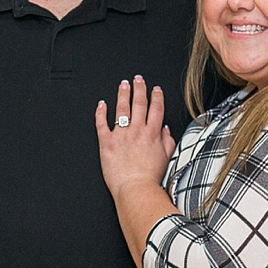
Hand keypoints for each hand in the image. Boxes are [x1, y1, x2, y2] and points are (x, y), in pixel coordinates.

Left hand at [96, 74, 174, 197]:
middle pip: (139, 104)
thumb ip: (167, 141)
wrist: (135, 188)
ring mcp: (121, 134)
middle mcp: (137, 130)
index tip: (155, 89)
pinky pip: (101, 123)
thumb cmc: (150, 176)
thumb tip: (165, 129)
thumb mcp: (166, 157)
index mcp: (152, 134)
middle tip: (137, 79)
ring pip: (122, 109)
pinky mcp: (106, 141)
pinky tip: (101, 104)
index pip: (156, 109)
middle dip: (139, 89)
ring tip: (123, 84)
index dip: (156, 97)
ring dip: (123, 94)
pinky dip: (101, 112)